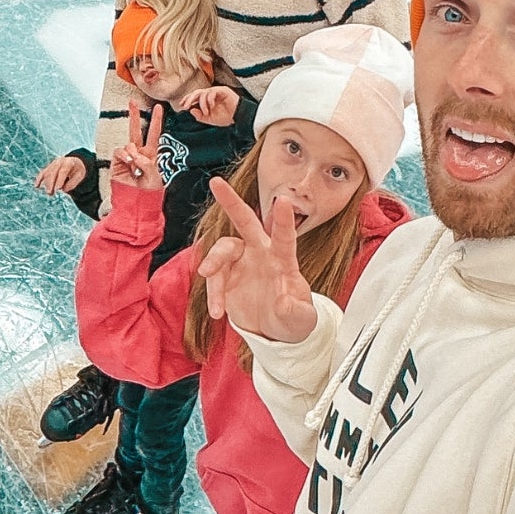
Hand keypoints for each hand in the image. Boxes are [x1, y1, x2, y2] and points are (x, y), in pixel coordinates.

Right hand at [35, 154, 87, 195]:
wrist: (74, 162)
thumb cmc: (77, 170)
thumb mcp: (80, 175)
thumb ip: (72, 183)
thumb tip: (63, 190)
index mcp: (68, 163)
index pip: (63, 171)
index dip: (60, 180)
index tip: (58, 189)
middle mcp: (59, 162)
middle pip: (53, 172)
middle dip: (51, 183)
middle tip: (50, 193)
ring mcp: (52, 164)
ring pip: (47, 173)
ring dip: (46, 184)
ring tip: (49, 193)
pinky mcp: (48, 167)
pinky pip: (42, 173)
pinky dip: (39, 179)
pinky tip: (36, 186)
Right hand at [109, 100, 164, 190]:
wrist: (136, 203)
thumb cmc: (149, 193)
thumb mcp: (156, 178)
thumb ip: (148, 164)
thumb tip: (136, 154)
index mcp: (152, 155)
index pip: (154, 134)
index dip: (156, 120)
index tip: (159, 107)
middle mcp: (139, 153)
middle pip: (136, 130)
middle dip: (134, 115)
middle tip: (132, 101)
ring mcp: (127, 157)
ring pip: (129, 143)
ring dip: (133, 152)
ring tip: (136, 165)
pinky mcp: (117, 162)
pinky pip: (120, 151)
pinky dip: (125, 155)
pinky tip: (129, 162)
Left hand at [176, 86, 240, 126]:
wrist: (239, 117)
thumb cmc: (227, 117)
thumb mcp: (210, 120)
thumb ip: (200, 116)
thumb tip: (191, 111)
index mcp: (207, 100)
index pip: (194, 96)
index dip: (187, 99)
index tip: (181, 105)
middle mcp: (210, 94)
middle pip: (196, 92)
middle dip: (189, 99)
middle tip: (185, 106)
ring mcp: (216, 91)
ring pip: (203, 93)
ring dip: (202, 103)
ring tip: (206, 112)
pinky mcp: (223, 90)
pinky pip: (212, 92)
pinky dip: (210, 100)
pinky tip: (212, 106)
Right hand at [197, 177, 316, 343]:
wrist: (274, 331)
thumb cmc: (294, 319)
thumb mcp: (301, 319)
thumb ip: (295, 311)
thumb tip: (284, 302)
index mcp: (283, 259)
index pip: (284, 237)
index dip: (284, 219)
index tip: (283, 199)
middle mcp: (260, 253)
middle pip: (245, 221)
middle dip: (231, 201)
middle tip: (216, 182)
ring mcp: (241, 263)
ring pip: (222, 251)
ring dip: (213, 265)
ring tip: (213, 290)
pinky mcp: (225, 277)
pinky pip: (213, 278)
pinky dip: (213, 294)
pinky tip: (217, 312)